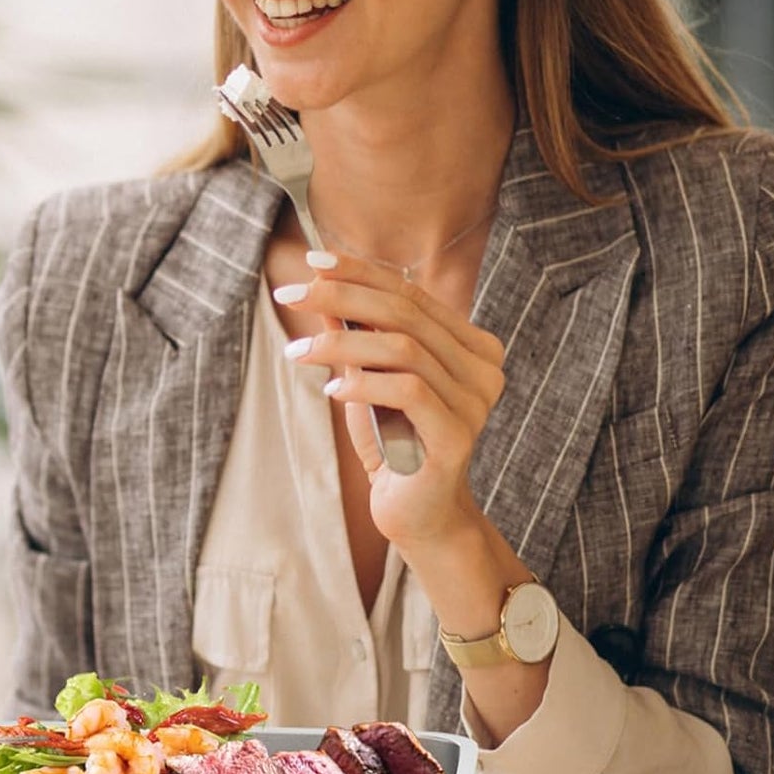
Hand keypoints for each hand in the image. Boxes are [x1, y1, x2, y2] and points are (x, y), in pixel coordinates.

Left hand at [275, 252, 505, 551]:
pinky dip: (364, 383)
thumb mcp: (367, 380)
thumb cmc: (392, 443)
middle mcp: (482, 368)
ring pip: (403, 348)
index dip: (361, 272)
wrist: (416, 514)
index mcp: (469, 346)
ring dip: (341, 344)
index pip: (411, 294)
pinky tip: (333, 390)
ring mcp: (476, 401)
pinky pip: (408, 391)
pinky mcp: (459, 436)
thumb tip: (321, 287)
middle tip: (291, 294)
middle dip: (341, 296)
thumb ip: (354, 337)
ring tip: (299, 352)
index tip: (312, 259)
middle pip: (405, 313)